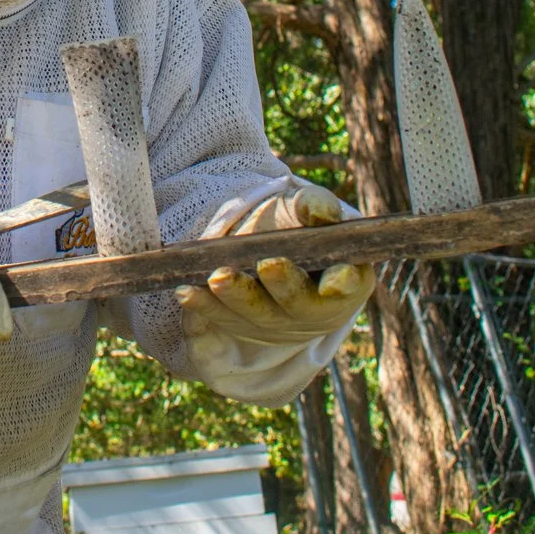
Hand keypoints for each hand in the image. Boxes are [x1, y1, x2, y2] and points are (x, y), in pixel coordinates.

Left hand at [176, 178, 373, 346]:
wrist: (267, 247)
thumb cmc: (297, 228)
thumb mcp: (307, 211)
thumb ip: (315, 206)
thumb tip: (318, 211)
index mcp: (344, 281)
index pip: (348, 285)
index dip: (343, 284)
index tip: (335, 280)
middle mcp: (312, 311)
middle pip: (297, 305)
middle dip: (283, 286)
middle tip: (268, 264)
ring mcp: (275, 325)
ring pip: (256, 315)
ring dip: (236, 297)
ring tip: (218, 277)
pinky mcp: (239, 326)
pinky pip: (220, 318)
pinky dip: (203, 306)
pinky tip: (186, 291)